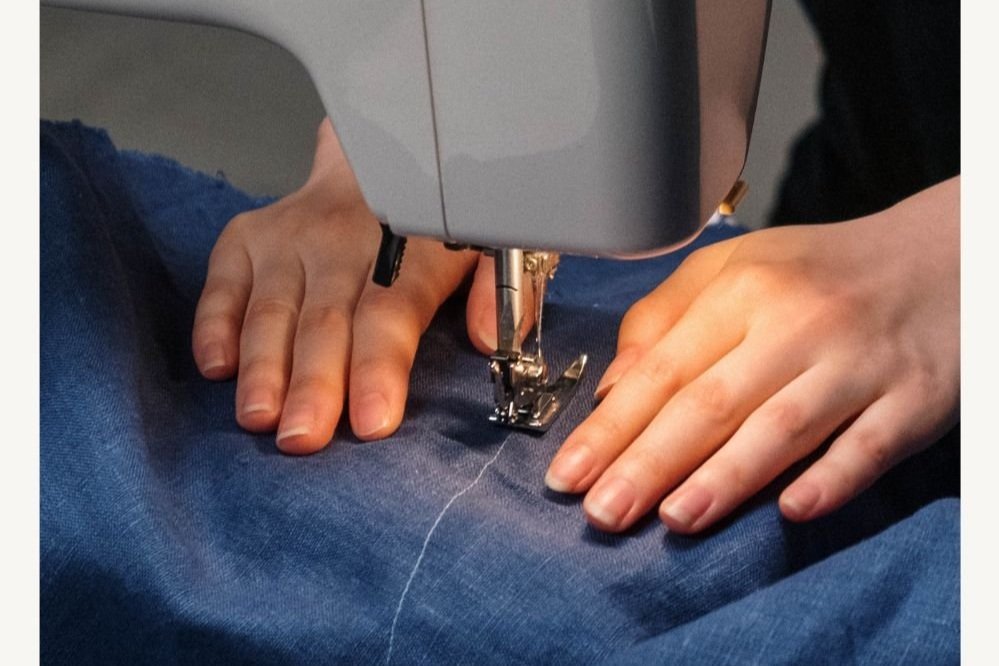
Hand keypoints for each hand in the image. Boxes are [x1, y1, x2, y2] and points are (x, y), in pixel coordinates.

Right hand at [191, 119, 527, 451]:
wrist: (376, 159)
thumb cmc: (436, 226)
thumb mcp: (493, 247)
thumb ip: (499, 293)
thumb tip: (486, 339)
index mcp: (409, 249)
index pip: (390, 313)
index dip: (379, 368)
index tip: (373, 421)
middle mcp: (342, 240)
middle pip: (325, 321)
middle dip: (313, 383)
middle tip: (302, 437)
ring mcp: (288, 237)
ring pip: (272, 309)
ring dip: (263, 367)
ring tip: (257, 417)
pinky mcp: (247, 238)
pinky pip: (222, 284)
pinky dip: (215, 324)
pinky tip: (216, 368)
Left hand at [544, 177, 959, 532]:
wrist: (942, 258)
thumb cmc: (820, 273)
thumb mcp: (734, 267)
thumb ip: (663, 319)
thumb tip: (610, 391)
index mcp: (744, 290)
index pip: (663, 368)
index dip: (611, 426)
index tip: (568, 473)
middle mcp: (797, 324)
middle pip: (711, 401)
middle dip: (649, 462)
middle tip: (602, 512)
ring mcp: (858, 362)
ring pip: (783, 426)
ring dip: (726, 477)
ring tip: (673, 519)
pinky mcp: (914, 397)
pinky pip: (871, 444)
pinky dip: (833, 477)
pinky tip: (793, 509)